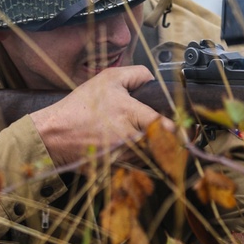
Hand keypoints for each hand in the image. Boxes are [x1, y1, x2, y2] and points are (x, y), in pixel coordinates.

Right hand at [30, 66, 174, 165]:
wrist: (53, 136)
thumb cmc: (78, 107)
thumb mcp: (107, 79)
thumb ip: (136, 74)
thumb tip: (154, 79)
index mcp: (131, 115)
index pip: (167, 125)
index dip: (181, 128)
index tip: (190, 129)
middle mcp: (130, 138)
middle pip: (165, 144)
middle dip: (174, 140)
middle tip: (184, 137)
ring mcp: (124, 157)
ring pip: (154, 157)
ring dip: (159, 150)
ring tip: (158, 141)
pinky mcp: (117, 169)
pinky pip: (140, 167)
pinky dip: (144, 160)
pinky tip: (140, 151)